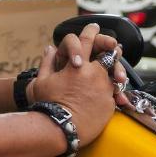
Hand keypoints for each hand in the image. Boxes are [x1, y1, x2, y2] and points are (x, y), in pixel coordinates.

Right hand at [30, 23, 115, 146]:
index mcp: (77, 64)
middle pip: (108, 53)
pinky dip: (111, 91)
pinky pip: (114, 92)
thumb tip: (50, 48)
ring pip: (113, 73)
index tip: (94, 26)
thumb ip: (47, 62)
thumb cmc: (48, 105)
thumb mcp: (41, 81)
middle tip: (112, 46)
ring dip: (111, 71)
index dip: (91, 31)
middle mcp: (94, 73)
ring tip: (111, 73)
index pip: (87, 40)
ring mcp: (104, 88)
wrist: (61, 129)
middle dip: (110, 48)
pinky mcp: (109, 103)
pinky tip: (107, 95)